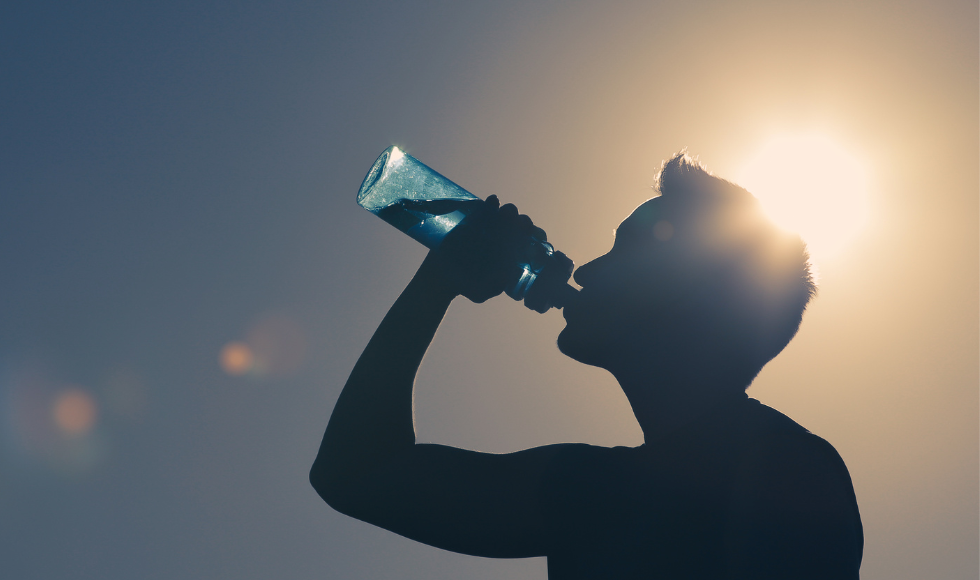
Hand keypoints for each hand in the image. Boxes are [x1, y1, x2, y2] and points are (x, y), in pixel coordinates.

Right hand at [418, 195, 547, 303]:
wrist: (439, 276)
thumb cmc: (463, 285)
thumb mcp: (479, 292)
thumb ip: (492, 288)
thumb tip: (505, 277)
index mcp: (511, 254)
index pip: (529, 242)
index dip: (535, 237)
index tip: (534, 238)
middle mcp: (503, 238)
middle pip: (520, 225)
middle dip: (524, 222)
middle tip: (521, 225)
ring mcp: (489, 227)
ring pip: (505, 214)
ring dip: (510, 211)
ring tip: (507, 213)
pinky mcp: (473, 219)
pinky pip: (485, 208)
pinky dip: (491, 204)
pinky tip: (493, 201)